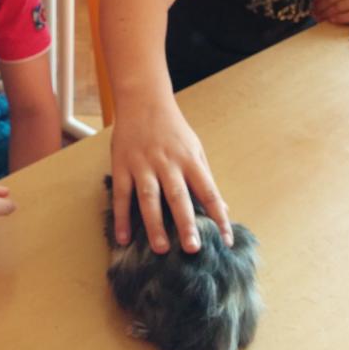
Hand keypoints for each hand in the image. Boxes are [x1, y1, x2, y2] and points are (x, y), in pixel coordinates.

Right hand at [110, 100, 232, 254]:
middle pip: (178, 197)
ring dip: (154, 224)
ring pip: (149, 198)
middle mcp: (167, 163)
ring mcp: (143, 165)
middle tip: (193, 248)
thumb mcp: (195, 148)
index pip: (209, 192)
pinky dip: (121, 217)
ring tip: (161, 249)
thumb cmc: (173, 128)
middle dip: (186, 223)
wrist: (143, 100)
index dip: (219, 216)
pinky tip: (123, 237)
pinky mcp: (122, 166)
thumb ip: (206, 178)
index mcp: (189, 160)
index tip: (226, 240)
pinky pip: (122, 195)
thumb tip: (224, 209)